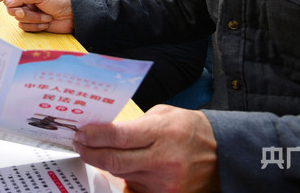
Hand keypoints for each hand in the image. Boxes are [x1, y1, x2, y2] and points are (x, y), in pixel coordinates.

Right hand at [0, 0, 73, 32]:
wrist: (71, 16)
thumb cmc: (58, 1)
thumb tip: (8, 1)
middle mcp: (26, 0)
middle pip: (11, 6)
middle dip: (20, 10)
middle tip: (27, 11)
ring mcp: (29, 12)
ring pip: (18, 18)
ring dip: (32, 19)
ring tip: (45, 16)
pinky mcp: (32, 23)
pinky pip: (25, 26)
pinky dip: (35, 26)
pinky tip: (45, 23)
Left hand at [73, 106, 219, 192]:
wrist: (220, 153)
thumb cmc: (187, 128)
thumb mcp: (162, 115)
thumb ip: (133, 124)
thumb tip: (102, 130)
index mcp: (161, 133)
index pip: (119, 136)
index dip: (94, 136)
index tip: (81, 132)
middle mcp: (162, 160)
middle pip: (114, 161)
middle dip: (90, 152)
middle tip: (79, 143)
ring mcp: (164, 182)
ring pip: (121, 173)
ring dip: (105, 162)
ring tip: (97, 150)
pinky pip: (133, 184)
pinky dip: (124, 174)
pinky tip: (121, 163)